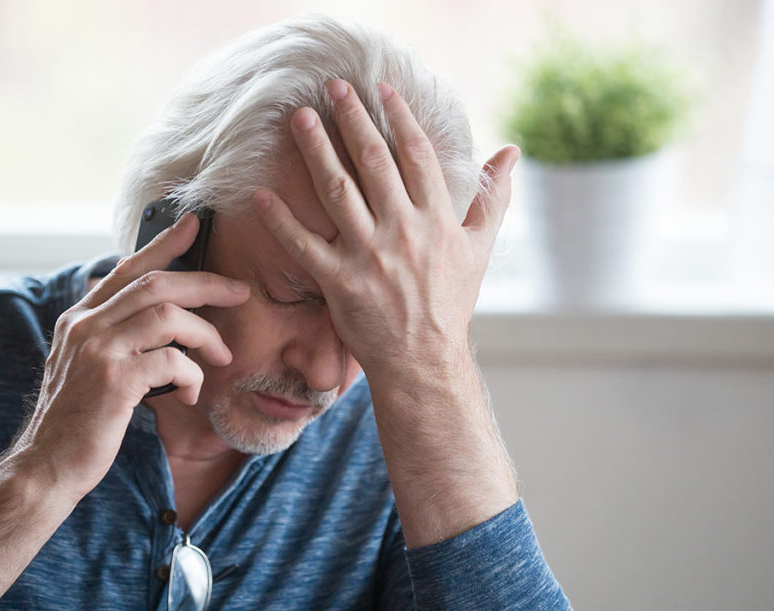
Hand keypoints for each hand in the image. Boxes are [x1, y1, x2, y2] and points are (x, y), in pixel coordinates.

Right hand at [14, 214, 249, 499]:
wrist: (48, 466)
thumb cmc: (78, 421)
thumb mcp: (87, 367)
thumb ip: (113, 338)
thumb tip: (157, 318)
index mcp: (80, 319)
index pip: (127, 269)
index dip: (163, 243)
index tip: (193, 224)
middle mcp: (85, 325)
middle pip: (156, 283)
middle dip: (206, 283)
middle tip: (241, 292)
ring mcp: (97, 350)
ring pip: (168, 315)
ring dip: (206, 333)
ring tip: (222, 356)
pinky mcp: (113, 380)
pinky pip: (172, 361)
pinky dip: (192, 375)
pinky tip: (190, 395)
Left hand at [253, 80, 517, 379]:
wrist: (425, 360)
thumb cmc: (451, 303)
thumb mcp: (480, 249)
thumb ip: (493, 197)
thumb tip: (510, 152)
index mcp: (437, 220)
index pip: (415, 155)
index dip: (398, 117)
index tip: (380, 89)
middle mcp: (403, 231)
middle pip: (372, 162)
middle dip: (351, 119)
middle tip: (331, 87)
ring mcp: (369, 256)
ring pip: (337, 191)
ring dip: (316, 151)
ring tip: (300, 119)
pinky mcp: (339, 283)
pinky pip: (304, 246)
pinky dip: (282, 220)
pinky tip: (263, 194)